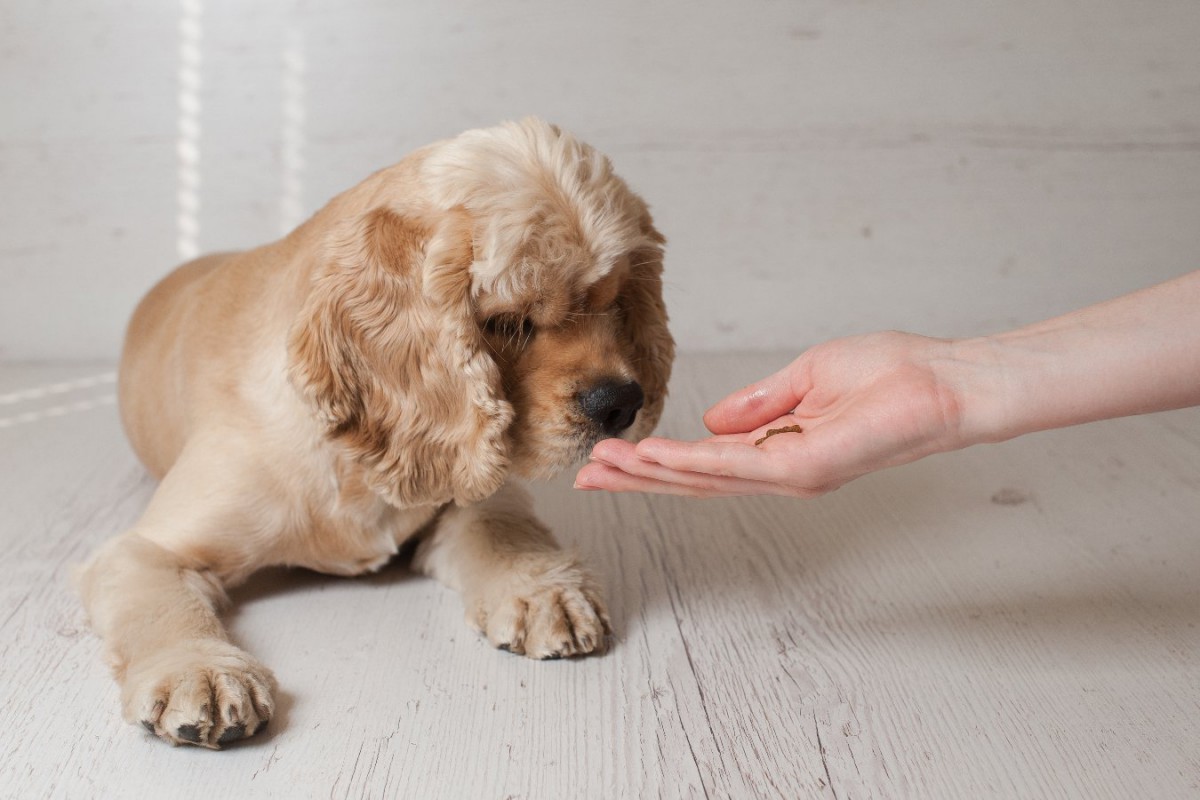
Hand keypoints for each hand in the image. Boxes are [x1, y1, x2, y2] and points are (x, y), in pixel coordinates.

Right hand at [575, 332, 968, 496]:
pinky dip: (690, 462)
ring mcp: (792, 473)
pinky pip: (735, 467)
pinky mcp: (805, 467)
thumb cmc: (892, 375)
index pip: (705, 463)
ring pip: (706, 479)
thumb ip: (760, 403)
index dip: (655, 462)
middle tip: (587, 473)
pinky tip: (652, 455)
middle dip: (638, 477)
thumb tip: (712, 421)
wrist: (944, 382)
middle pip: (695, 480)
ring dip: (651, 473)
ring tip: (604, 464)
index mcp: (779, 448)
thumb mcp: (808, 377)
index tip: (611, 455)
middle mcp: (780, 470)